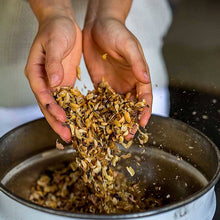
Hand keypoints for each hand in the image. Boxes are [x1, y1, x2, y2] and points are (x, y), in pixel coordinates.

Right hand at [25, 8, 81, 141]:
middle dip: (57, 122)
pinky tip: (79, 118)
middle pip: (49, 105)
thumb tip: (55, 82)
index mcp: (36, 72)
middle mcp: (44, 80)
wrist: (62, 22)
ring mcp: (55, 82)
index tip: (62, 118)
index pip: (42, 94)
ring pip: (58, 105)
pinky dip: (72, 110)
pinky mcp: (65, 81)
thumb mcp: (54, 43)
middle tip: (67, 136)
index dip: (51, 108)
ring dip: (65, 120)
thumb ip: (53, 63)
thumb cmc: (55, 29)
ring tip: (73, 133)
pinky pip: (68, 99)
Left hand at [83, 17, 151, 138]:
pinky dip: (100, 112)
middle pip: (131, 107)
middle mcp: (128, 84)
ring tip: (111, 134)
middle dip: (129, 122)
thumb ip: (137, 63)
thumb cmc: (116, 32)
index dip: (144, 111)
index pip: (144, 97)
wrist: (97, 26)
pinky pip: (101, 101)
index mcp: (138, 76)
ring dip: (115, 121)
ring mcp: (114, 85)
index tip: (142, 124)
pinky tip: (96, 121)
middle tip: (126, 136)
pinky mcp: (100, 85)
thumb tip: (147, 80)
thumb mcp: (128, 45)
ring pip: (116, 107)